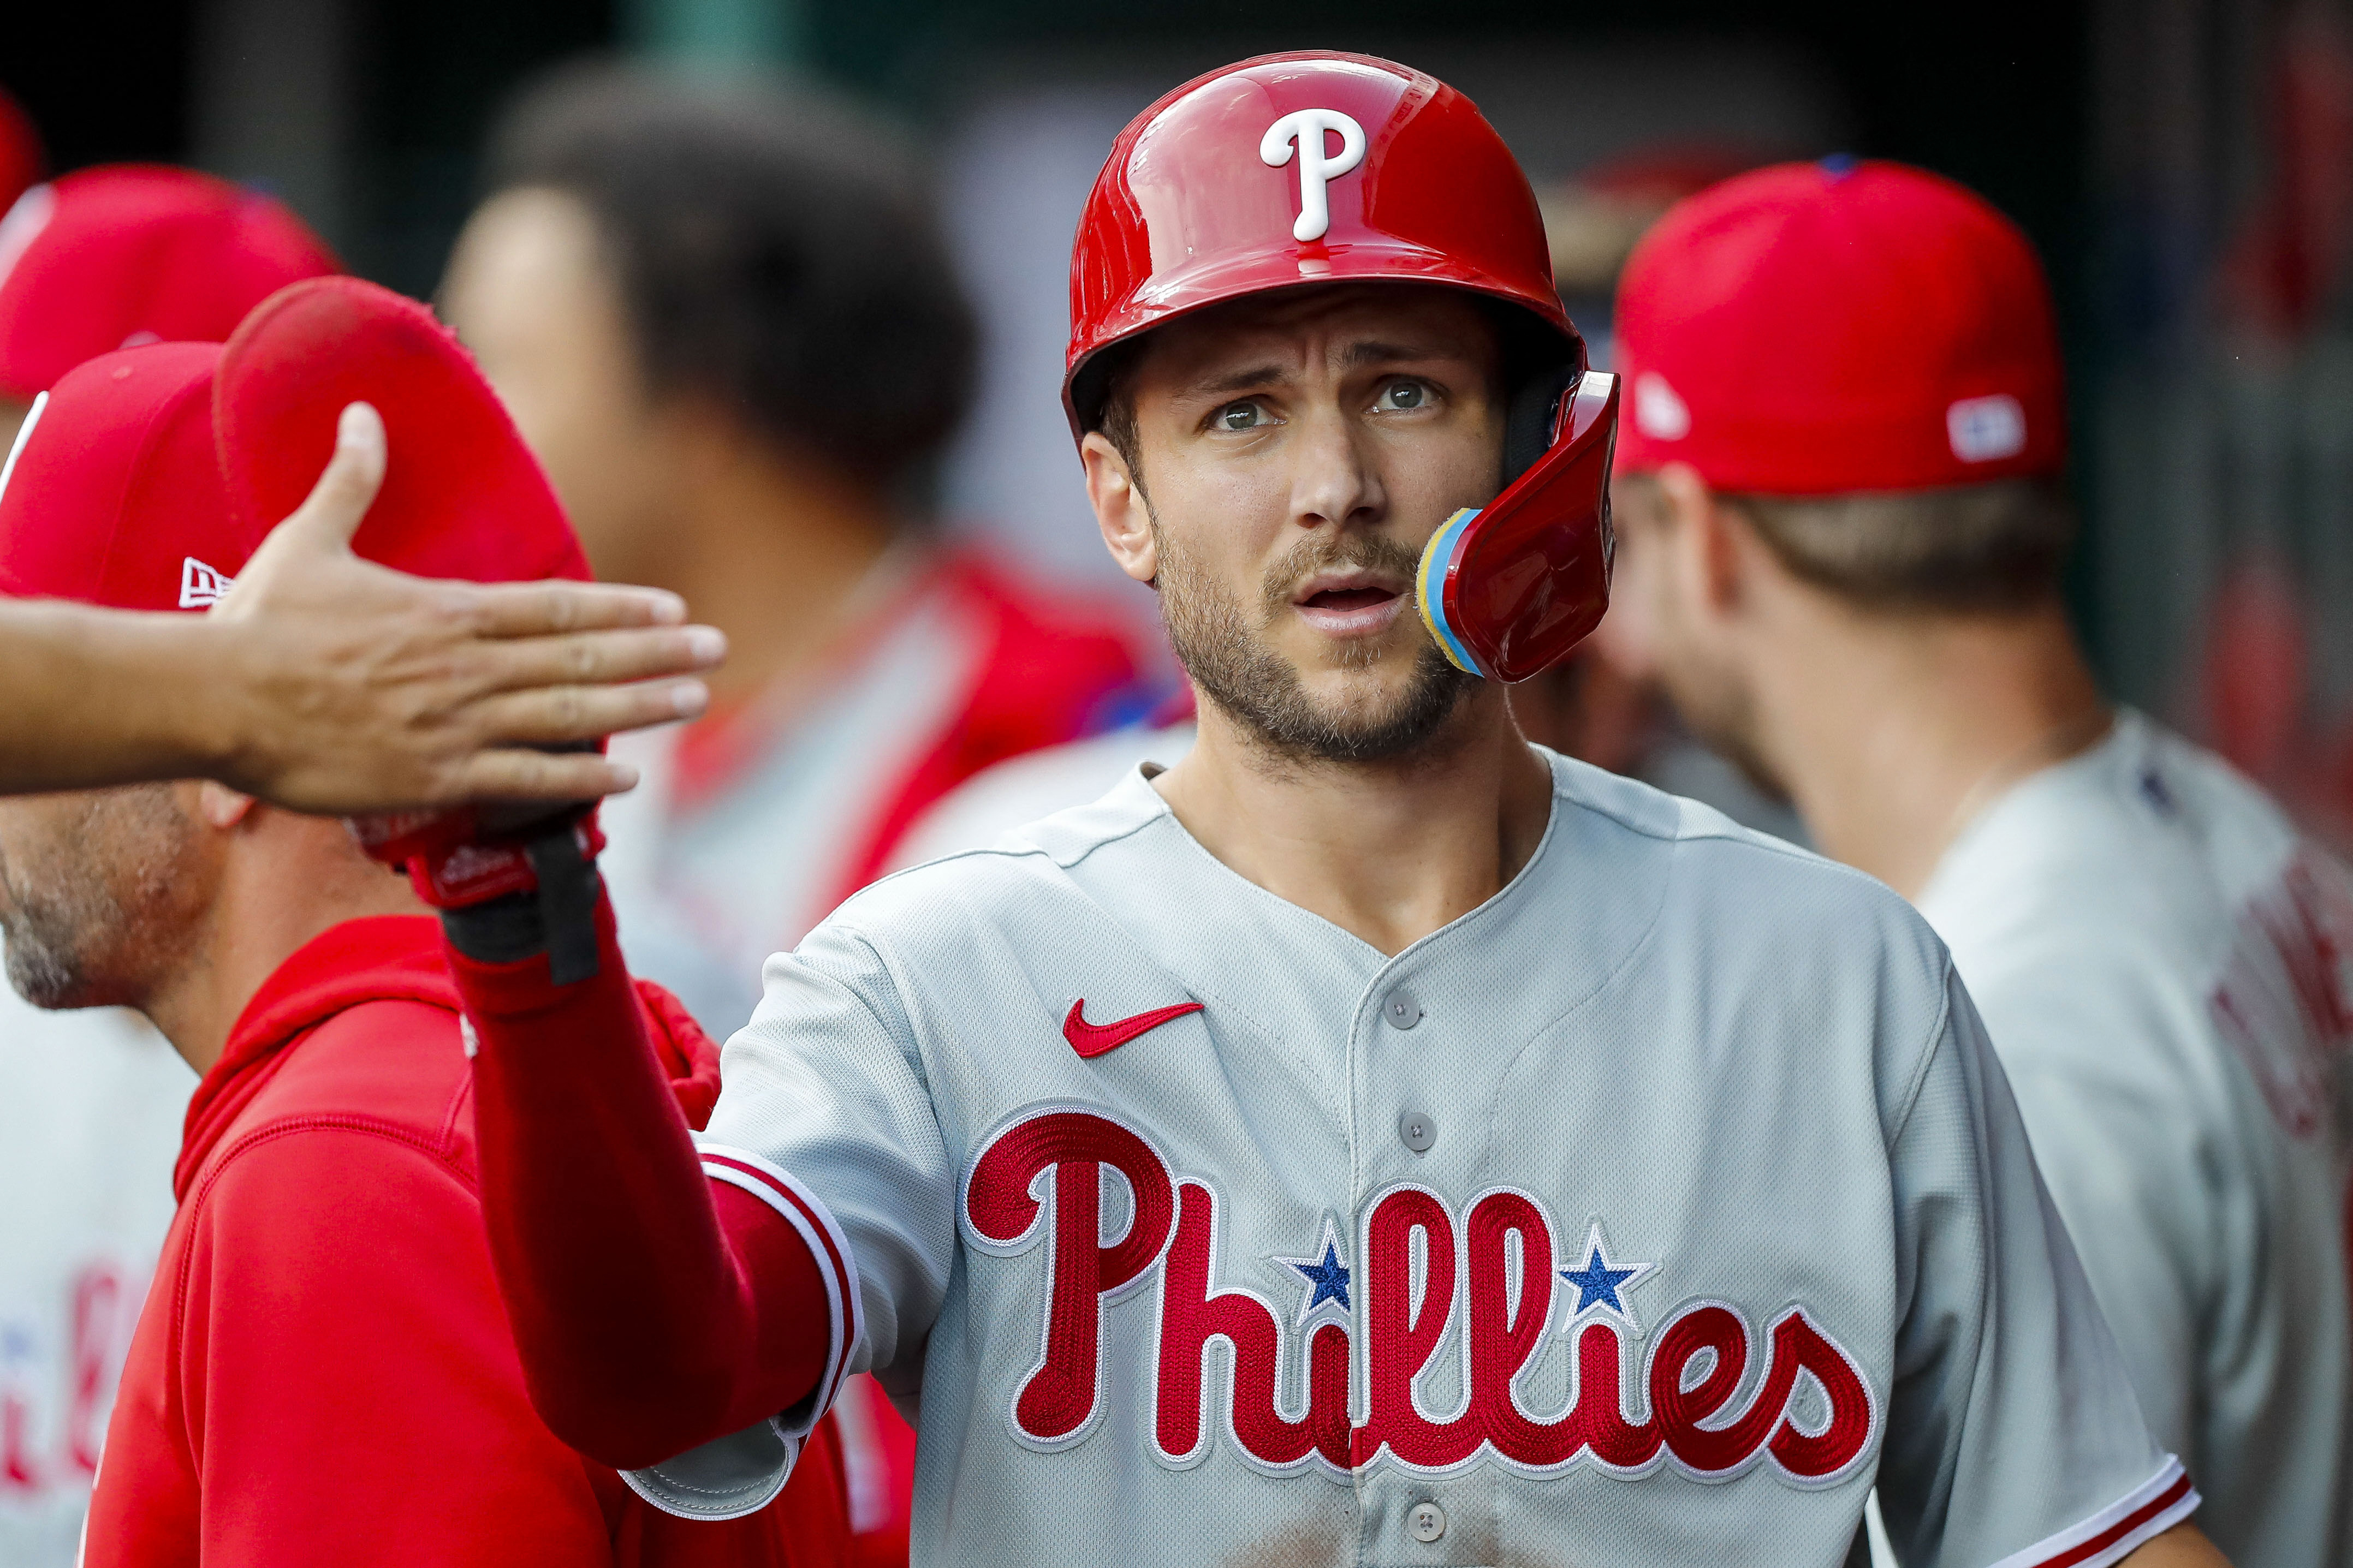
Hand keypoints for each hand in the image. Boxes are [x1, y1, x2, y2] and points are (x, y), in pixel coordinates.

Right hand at [207, 402, 723, 812]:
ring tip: (693, 702)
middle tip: (717, 650)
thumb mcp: (308, 538)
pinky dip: (580, 781)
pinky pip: (525, 781)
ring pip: (569, 716)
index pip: (556, 607)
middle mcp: (466, 668)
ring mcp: (456, 724)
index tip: (673, 609)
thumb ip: (351, 481)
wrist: (214, 698)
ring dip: (639, 709)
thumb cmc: (258, 622)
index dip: (621, 608)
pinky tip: (628, 782)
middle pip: (581, 659)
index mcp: (447, 613)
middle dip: (655, 654)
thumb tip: (362, 414)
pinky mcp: (435, 777)